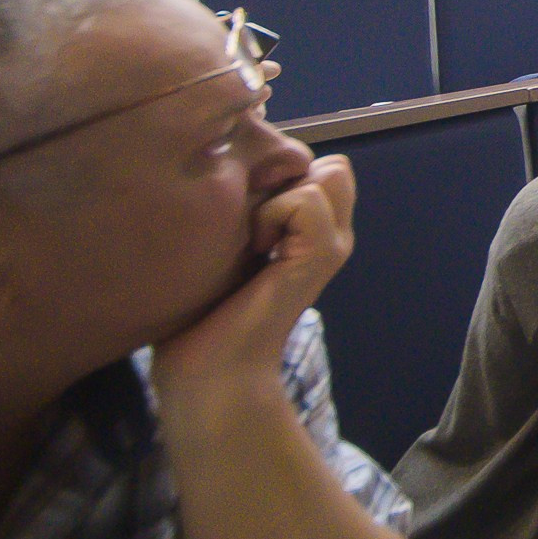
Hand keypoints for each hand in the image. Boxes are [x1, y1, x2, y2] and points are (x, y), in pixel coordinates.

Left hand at [152, 156, 354, 397]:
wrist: (211, 371)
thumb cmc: (204, 313)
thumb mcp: (228, 245)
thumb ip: (249, 209)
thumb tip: (244, 173)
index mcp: (315, 232)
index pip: (323, 167)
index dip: (283, 175)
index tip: (246, 216)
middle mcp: (333, 235)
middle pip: (333, 167)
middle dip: (286, 179)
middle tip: (251, 223)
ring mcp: (332, 245)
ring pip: (326, 175)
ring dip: (277, 197)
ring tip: (250, 238)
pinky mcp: (321, 256)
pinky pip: (307, 200)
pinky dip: (273, 214)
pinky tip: (252, 248)